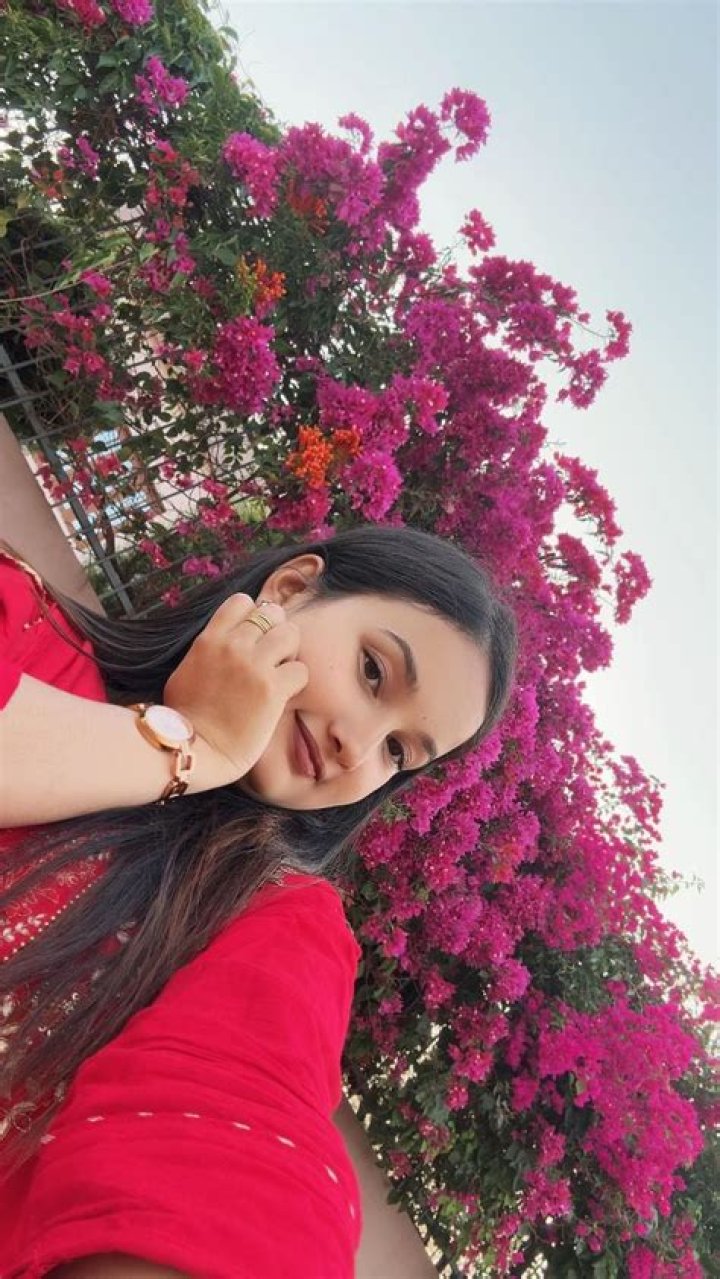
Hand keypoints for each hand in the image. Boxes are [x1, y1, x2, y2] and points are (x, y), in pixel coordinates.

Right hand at [163, 595, 308, 784]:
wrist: (196, 750)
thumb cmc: (185, 718)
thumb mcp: (186, 671)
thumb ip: (207, 651)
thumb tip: (222, 643)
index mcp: (210, 639)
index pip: (242, 602)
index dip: (254, 616)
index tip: (254, 636)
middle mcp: (233, 645)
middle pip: (272, 614)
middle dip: (275, 633)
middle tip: (272, 656)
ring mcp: (255, 665)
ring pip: (291, 634)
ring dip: (290, 652)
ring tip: (280, 671)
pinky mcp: (273, 690)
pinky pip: (301, 670)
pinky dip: (296, 682)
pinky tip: (284, 694)